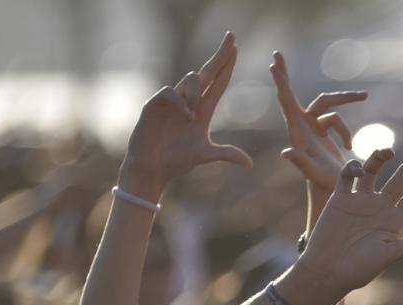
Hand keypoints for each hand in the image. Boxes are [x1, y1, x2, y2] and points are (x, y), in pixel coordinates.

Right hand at [120, 32, 252, 199]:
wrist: (152, 168)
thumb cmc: (176, 161)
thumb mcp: (205, 155)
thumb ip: (226, 154)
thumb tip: (250, 165)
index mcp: (202, 111)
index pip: (218, 83)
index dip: (227, 66)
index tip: (236, 49)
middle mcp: (188, 101)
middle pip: (207, 72)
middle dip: (220, 55)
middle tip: (232, 37)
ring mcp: (172, 101)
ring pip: (191, 80)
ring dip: (197, 93)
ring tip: (194, 115)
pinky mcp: (155, 105)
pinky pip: (170, 92)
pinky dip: (181, 102)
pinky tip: (187, 115)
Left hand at [270, 51, 365, 219]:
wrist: (331, 192)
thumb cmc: (323, 183)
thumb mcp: (313, 172)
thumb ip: (301, 161)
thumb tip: (286, 153)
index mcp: (297, 132)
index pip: (287, 102)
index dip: (282, 84)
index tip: (273, 66)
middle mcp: (302, 126)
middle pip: (295, 94)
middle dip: (286, 75)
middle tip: (277, 54)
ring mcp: (312, 126)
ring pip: (329, 104)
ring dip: (347, 99)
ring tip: (365, 96)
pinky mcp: (322, 130)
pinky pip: (337, 119)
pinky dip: (346, 132)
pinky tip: (349, 149)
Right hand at [297, 138, 402, 297]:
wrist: (326, 271)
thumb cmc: (358, 269)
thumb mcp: (388, 256)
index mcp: (396, 220)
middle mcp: (381, 207)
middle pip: (402, 177)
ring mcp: (360, 202)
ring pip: (375, 171)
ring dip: (381, 157)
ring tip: (389, 151)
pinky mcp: (340, 199)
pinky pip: (348, 175)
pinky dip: (353, 167)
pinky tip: (358, 171)